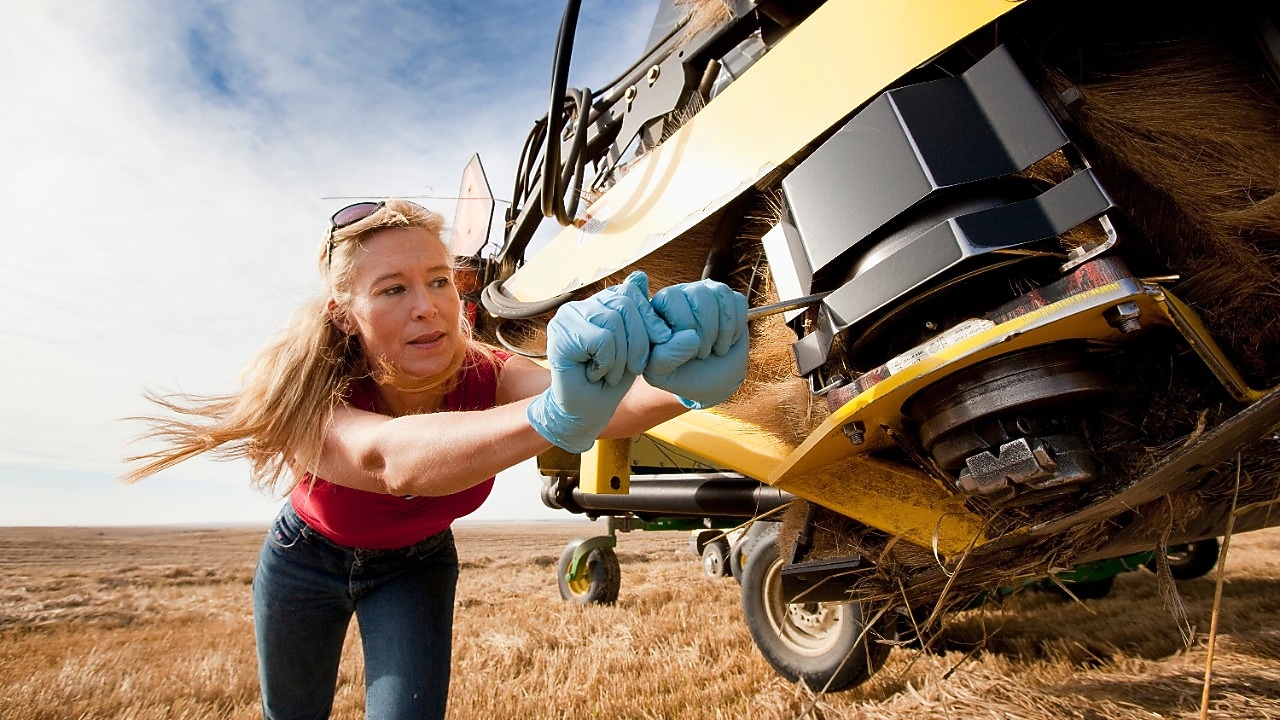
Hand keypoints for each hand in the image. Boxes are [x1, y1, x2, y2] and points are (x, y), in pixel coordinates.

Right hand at [527, 272, 670, 451]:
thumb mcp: (635, 345)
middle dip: (639, 340)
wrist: (586, 413)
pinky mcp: (560, 336)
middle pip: (624, 304)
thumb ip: (638, 314)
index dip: (649, 318)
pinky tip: (595, 374)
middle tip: (633, 367)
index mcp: (595, 304)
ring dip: (622, 357)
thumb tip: (640, 275)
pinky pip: (602, 340)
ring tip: (609, 372)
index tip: (660, 342)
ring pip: (613, 322)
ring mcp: (565, 319)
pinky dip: (608, 363)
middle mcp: (577, 306)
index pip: (630, 292)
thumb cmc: (610, 381)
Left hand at [644, 279, 748, 409]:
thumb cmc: (681, 374)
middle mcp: (681, 295)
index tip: (685, 351)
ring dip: (724, 330)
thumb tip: (691, 336)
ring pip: (721, 294)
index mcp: (657, 308)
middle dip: (707, 331)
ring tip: (717, 349)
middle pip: (700, 295)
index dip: (684, 324)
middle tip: (702, 354)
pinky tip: (727, 340)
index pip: (671, 298)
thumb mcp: (661, 374)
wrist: (712, 381)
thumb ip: (664, 358)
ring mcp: (706, 294)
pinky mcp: (728, 301)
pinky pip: (738, 302)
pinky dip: (737, 327)